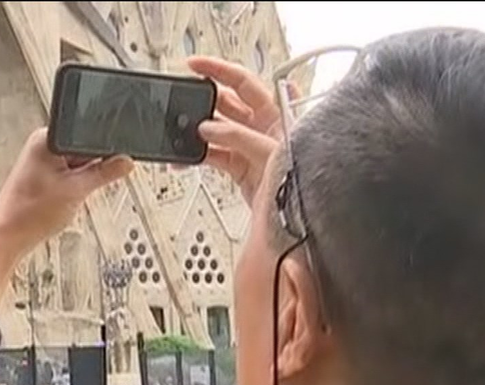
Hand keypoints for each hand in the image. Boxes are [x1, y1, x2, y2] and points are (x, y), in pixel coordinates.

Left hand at [0, 128, 132, 260]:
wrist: (8, 237)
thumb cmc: (29, 213)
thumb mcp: (77, 190)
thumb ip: (105, 173)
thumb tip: (125, 161)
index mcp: (46, 138)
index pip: (87, 133)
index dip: (104, 149)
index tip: (115, 162)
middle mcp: (42, 145)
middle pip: (85, 149)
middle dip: (92, 169)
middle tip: (83, 187)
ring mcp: (42, 161)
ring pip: (79, 165)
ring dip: (82, 181)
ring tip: (67, 196)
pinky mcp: (43, 176)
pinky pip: (69, 176)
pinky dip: (74, 188)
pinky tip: (64, 200)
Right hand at [186, 55, 294, 203]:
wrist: (301, 218)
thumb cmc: (303, 179)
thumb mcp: (271, 151)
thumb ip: (239, 137)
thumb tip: (209, 128)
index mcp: (274, 111)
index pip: (243, 81)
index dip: (218, 70)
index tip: (195, 66)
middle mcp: (260, 125)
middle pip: (225, 103)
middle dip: (202, 101)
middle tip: (183, 102)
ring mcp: (248, 146)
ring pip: (215, 130)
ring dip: (196, 132)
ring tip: (180, 133)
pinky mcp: (239, 167)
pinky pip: (212, 155)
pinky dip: (196, 156)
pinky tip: (184, 158)